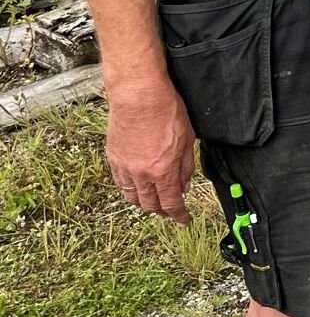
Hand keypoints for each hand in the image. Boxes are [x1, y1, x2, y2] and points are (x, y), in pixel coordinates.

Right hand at [105, 80, 196, 222]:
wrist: (138, 96)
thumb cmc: (167, 112)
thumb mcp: (188, 140)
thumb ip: (186, 167)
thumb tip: (184, 187)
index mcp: (164, 171)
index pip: (172, 203)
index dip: (179, 216)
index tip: (184, 220)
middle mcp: (142, 174)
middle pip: (150, 204)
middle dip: (162, 211)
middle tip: (170, 210)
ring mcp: (125, 166)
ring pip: (132, 196)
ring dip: (144, 203)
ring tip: (153, 201)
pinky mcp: (113, 157)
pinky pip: (120, 182)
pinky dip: (130, 189)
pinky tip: (136, 187)